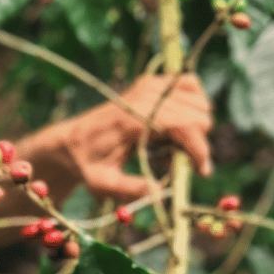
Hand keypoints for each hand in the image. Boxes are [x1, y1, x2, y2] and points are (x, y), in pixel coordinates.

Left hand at [20, 73, 213, 201]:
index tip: (200, 172)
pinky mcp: (151, 82)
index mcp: (131, 118)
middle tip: (175, 160)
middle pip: (197, 114)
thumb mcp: (102, 183)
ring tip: (170, 144)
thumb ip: (130, 188)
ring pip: (199, 100)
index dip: (198, 148)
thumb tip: (162, 191)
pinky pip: (190, 84)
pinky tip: (177, 124)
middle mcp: (142, 95)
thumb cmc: (88, 163)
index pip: (182, 123)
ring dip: (194, 126)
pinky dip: (193, 105)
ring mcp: (148, 85)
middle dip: (195, 142)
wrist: (73, 141)